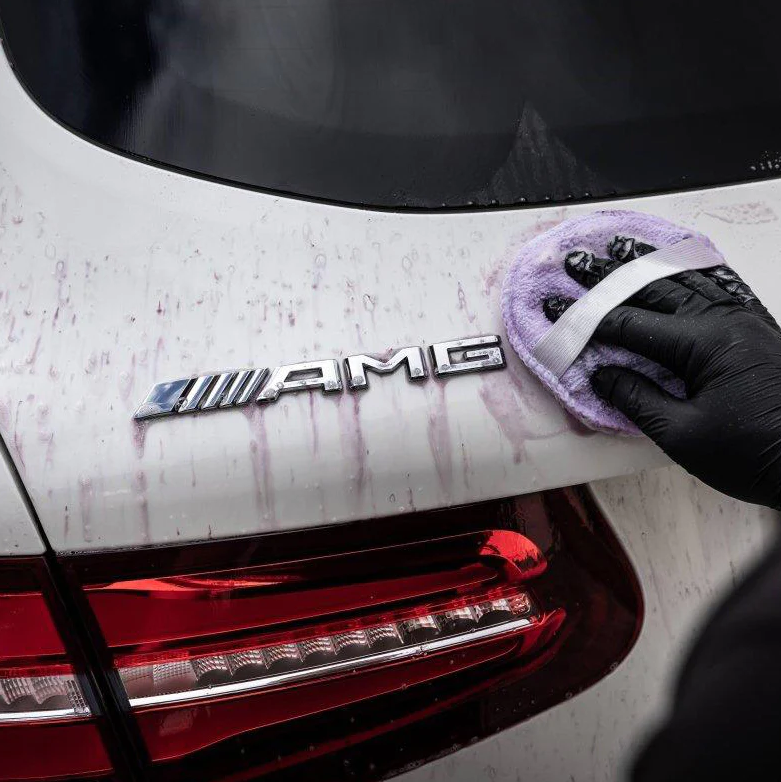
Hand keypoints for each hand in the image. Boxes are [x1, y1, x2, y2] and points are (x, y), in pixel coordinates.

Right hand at [543, 237, 780, 508]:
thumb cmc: (755, 454)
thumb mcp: (684, 435)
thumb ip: (637, 399)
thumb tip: (602, 376)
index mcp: (705, 344)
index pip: (631, 324)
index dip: (589, 318)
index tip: (557, 307)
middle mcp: (726, 321)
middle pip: (656, 289)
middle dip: (610, 277)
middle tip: (577, 262)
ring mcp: (745, 321)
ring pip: (688, 280)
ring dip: (649, 264)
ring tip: (619, 248)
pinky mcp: (757, 330)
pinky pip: (720, 287)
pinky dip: (692, 272)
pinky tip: (680, 262)